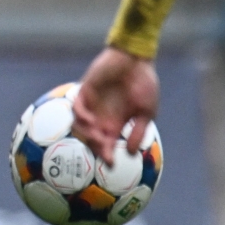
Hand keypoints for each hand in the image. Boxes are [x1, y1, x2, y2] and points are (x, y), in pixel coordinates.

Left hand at [72, 47, 159, 163]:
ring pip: (80, 126)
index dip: (106, 156)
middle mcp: (100, 117)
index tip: (111, 165)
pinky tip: (90, 120)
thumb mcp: (147, 111)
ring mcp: (91, 105)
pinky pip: (77, 108)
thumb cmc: (144, 83)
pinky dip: (81, 116)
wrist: (136, 59)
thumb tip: (130, 153)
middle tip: (103, 151)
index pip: (106, 145)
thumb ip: (138, 131)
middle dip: (95, 148)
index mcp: (115, 123)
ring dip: (87, 134)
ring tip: (98, 137)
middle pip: (90, 139)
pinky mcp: (85, 92)